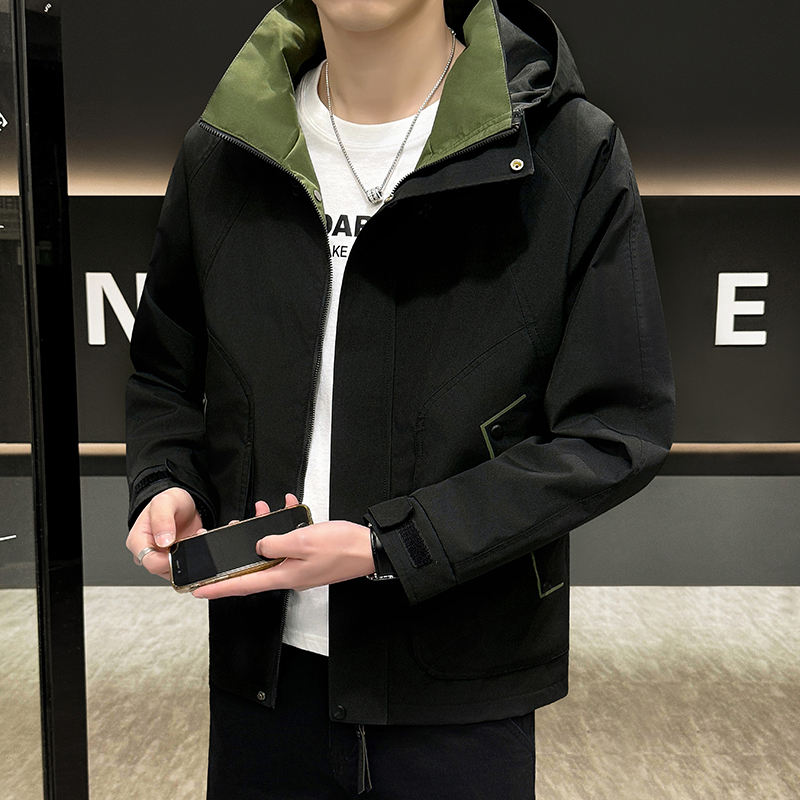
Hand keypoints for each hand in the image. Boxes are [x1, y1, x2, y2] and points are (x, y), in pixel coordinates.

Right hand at [126, 487, 202, 579]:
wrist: (182, 504)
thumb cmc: (169, 502)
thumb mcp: (165, 502)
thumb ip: (162, 519)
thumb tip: (162, 541)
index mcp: (138, 541)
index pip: (149, 562)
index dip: (166, 560)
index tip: (180, 548)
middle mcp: (149, 552)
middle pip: (163, 569)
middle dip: (181, 557)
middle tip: (191, 539)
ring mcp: (162, 558)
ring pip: (176, 570)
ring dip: (190, 556)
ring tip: (194, 536)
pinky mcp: (175, 559)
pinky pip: (186, 566)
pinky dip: (195, 556)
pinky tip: (196, 541)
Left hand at [192, 494, 374, 598]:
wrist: (369, 549)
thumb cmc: (341, 548)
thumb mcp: (302, 541)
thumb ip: (274, 543)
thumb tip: (258, 545)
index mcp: (284, 576)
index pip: (242, 585)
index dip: (219, 588)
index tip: (200, 589)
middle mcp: (289, 574)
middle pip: (254, 566)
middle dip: (239, 549)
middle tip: (227, 534)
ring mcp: (300, 566)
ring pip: (271, 549)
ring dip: (263, 530)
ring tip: (261, 510)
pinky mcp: (310, 556)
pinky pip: (290, 541)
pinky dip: (285, 525)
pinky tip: (288, 507)